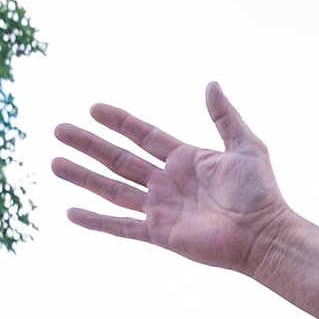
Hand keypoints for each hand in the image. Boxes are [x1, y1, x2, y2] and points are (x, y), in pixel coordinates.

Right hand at [53, 84, 293, 275]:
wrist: (264, 234)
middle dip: (89, 145)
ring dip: (83, 177)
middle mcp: (167, 182)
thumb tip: (211, 83)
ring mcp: (161, 209)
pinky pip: (121, 227)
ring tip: (54, 163)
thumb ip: (225, 116)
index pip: (143, 135)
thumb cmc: (260, 192)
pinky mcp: (160, 233)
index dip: (119, 122)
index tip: (93, 108)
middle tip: (58, 130)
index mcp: (185, 159)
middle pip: (119, 159)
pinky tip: (71, 212)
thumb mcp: (245, 145)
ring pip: (112, 190)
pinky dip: (96, 221)